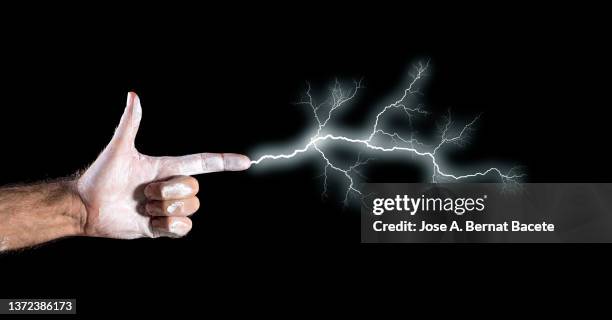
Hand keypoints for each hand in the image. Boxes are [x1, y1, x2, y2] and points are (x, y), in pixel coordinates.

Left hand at [76, 92, 249, 238]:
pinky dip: (168, 226)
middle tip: (142, 193)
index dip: (225, 162)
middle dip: (168, 191)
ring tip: (143, 208)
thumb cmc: (101, 176)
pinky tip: (150, 223)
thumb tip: (133, 95)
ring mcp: (168, 208)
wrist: (86, 207)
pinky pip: (183, 229)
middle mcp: (171, 186)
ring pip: (189, 208)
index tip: (246, 162)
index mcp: (167, 167)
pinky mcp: (162, 228)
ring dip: (164, 209)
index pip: (203, 163)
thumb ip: (130, 123)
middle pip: (194, 188)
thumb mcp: (118, 149)